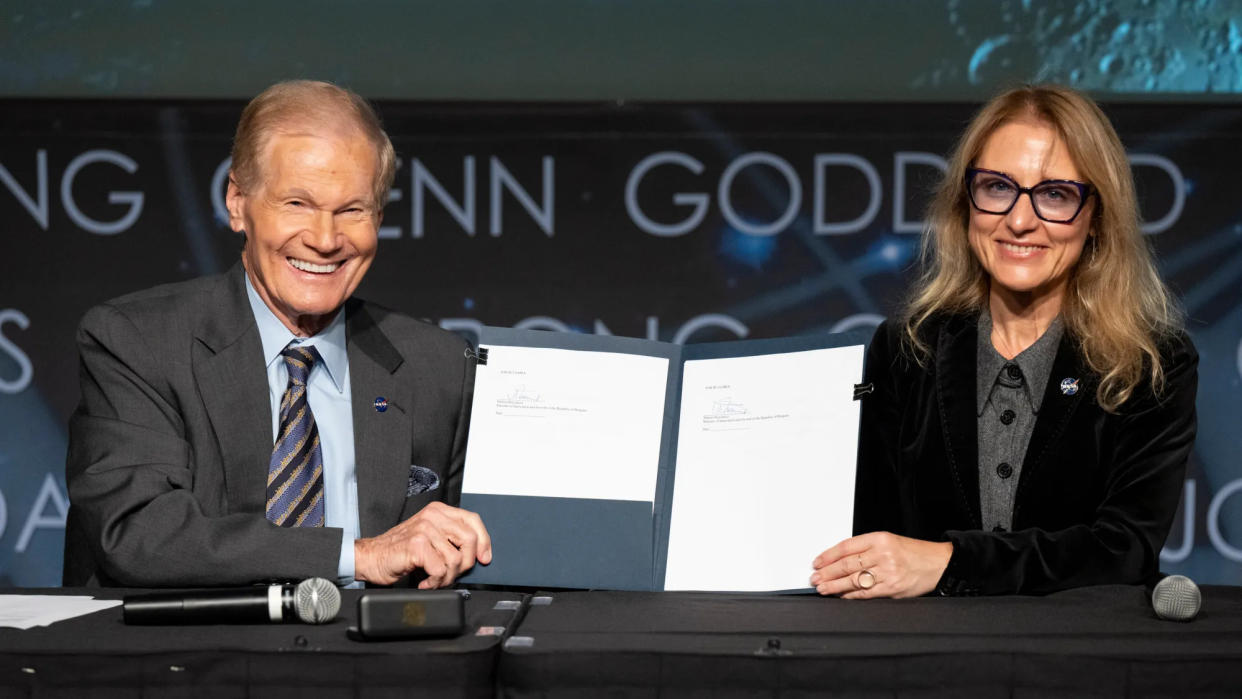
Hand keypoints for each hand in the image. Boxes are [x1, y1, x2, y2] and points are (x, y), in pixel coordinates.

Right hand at [353, 501, 491, 586]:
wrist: (370, 558)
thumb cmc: (399, 551)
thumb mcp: (429, 537)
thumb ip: (450, 538)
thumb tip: (479, 553)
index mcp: (438, 511)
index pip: (473, 520)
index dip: (484, 541)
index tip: (484, 558)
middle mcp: (432, 516)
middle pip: (470, 540)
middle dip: (465, 564)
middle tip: (450, 574)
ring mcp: (424, 529)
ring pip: (456, 559)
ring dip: (447, 577)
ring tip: (434, 580)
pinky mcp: (417, 545)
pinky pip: (441, 569)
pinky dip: (435, 582)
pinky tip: (425, 582)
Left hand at [810, 531, 951, 598]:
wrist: (938, 563)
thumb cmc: (913, 553)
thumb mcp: (888, 541)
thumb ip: (865, 549)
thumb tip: (838, 561)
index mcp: (879, 539)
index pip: (846, 547)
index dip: (828, 556)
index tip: (817, 562)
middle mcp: (883, 554)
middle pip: (847, 564)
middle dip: (827, 573)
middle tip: (815, 578)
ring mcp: (888, 572)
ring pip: (853, 580)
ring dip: (834, 586)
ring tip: (822, 588)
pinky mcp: (892, 588)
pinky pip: (866, 593)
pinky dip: (851, 595)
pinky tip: (841, 596)